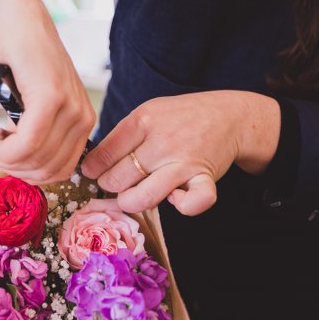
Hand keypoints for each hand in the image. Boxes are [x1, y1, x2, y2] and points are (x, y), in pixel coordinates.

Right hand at [0, 0, 95, 182]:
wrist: (18, 20)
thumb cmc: (22, 60)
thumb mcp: (38, 103)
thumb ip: (41, 133)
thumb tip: (27, 166)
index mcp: (83, 121)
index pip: (61, 171)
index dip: (29, 175)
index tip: (8, 160)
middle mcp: (83, 116)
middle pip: (49, 171)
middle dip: (15, 170)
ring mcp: (69, 107)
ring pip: (35, 160)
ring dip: (4, 159)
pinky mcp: (50, 97)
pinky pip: (26, 143)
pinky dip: (4, 149)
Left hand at [82, 91, 279, 215]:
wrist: (227, 115)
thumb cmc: (180, 117)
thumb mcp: (148, 113)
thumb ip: (122, 135)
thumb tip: (91, 164)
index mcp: (144, 121)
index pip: (104, 154)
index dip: (93, 168)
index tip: (93, 172)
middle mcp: (162, 141)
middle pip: (117, 179)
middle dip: (110, 186)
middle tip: (115, 182)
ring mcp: (184, 162)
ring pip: (143, 198)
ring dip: (131, 202)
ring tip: (131, 195)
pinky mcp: (204, 178)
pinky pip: (192, 204)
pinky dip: (182, 206)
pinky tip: (174, 197)